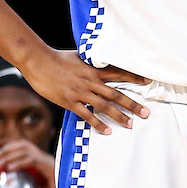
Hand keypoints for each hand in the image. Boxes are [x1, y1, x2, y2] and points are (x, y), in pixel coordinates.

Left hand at [0, 139, 57, 187]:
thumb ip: (26, 186)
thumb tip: (9, 183)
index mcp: (42, 163)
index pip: (25, 148)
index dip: (9, 149)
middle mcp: (46, 159)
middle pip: (24, 145)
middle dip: (6, 150)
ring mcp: (49, 162)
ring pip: (27, 150)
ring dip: (9, 155)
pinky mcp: (51, 169)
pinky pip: (34, 160)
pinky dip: (20, 163)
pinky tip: (10, 168)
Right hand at [22, 49, 150, 135]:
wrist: (38, 61)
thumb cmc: (58, 58)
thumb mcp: (80, 56)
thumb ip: (93, 61)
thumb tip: (103, 60)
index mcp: (94, 69)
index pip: (120, 74)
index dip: (134, 78)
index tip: (148, 82)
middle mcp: (91, 81)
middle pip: (116, 94)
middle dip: (133, 104)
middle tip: (146, 113)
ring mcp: (80, 92)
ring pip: (105, 106)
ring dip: (119, 116)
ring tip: (131, 124)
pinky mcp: (69, 101)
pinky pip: (87, 115)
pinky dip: (98, 124)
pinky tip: (108, 131)